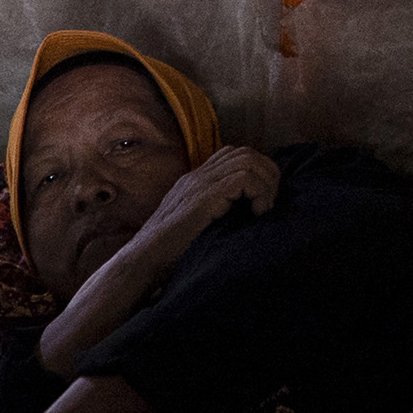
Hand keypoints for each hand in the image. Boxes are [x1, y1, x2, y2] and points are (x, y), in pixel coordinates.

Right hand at [139, 145, 278, 253]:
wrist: (144, 260)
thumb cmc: (167, 252)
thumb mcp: (191, 226)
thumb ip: (209, 214)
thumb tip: (239, 218)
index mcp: (194, 181)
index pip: (232, 155)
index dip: (255, 171)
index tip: (261, 199)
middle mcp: (198, 176)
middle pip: (245, 152)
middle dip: (267, 173)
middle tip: (268, 202)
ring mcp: (200, 184)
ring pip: (248, 160)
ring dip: (266, 182)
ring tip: (264, 208)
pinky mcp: (205, 197)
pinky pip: (245, 178)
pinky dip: (259, 192)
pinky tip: (258, 212)